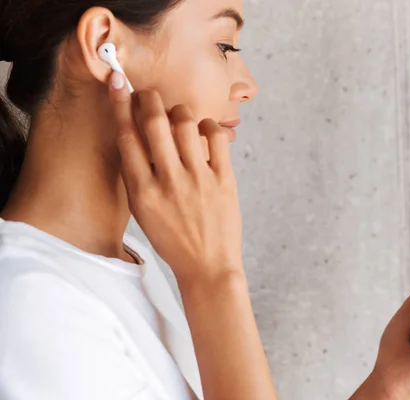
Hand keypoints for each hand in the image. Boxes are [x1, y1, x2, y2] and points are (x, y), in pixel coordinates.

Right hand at [108, 71, 243, 281]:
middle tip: (151, 96)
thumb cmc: (173, 239)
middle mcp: (168, 181)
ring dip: (180, 112)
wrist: (207, 266)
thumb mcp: (143, 212)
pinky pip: (216, 137)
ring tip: (180, 118)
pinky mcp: (224, 179)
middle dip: (150, 98)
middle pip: (155, 121)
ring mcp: (198, 179)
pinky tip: (204, 132)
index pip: (127, 136)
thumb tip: (135, 134)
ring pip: (185, 122)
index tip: (118, 82)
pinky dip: (208, 126)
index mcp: (142, 190)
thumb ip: (137, 176)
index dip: (121, 103)